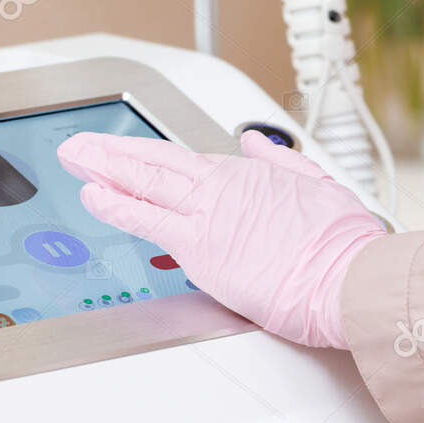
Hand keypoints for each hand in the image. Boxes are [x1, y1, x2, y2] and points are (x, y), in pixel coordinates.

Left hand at [58, 130, 386, 348]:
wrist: (349, 277)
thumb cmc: (345, 247)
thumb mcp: (321, 187)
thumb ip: (284, 164)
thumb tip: (261, 145)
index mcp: (251, 176)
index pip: (187, 162)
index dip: (152, 156)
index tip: (130, 153)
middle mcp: (223, 188)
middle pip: (156, 163)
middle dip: (113, 153)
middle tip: (81, 148)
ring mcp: (208, 214)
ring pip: (144, 182)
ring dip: (103, 168)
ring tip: (74, 160)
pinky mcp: (200, 247)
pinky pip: (145, 219)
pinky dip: (115, 204)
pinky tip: (92, 195)